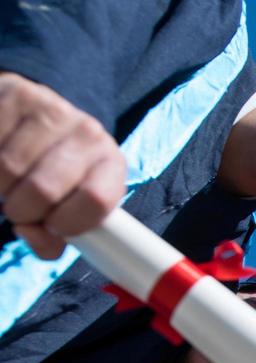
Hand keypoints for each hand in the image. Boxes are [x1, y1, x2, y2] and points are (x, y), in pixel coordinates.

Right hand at [0, 73, 125, 257]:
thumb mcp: (69, 202)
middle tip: (19, 208)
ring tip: (8, 184)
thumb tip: (42, 243)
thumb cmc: (54, 170)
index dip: (67, 223)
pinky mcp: (16, 94)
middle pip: (43, 189)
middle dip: (23, 211)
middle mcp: (88, 133)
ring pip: (8, 169)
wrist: (37, 115)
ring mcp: (52, 110)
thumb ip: (57, 234)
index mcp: (111, 164)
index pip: (96, 200)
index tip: (51, 226)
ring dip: (0, 188)